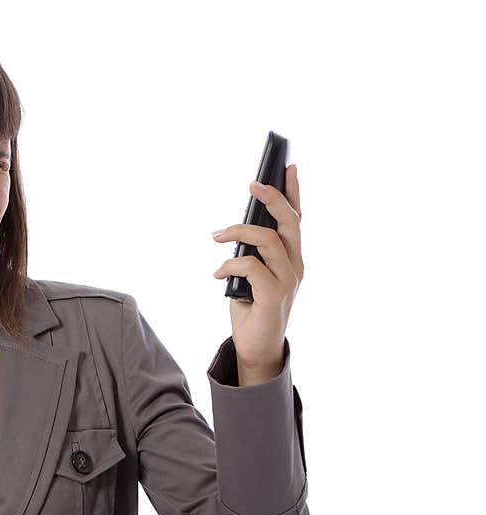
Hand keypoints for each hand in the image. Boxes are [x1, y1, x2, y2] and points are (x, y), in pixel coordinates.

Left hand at [211, 164, 303, 377]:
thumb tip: (237, 231)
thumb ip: (253, 254)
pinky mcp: (274, 295)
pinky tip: (217, 274)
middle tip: (252, 185)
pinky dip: (230, 265)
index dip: (294, 192)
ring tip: (217, 236)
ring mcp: (288, 280)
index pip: (297, 218)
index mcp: (292, 258)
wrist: (257, 347)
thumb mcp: (254, 275)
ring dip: (238, 232)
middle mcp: (296, 266)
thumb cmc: (253, 308)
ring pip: (267, 240)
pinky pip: (251, 266)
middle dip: (272, 198)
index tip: (288, 166)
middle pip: (289, 222)